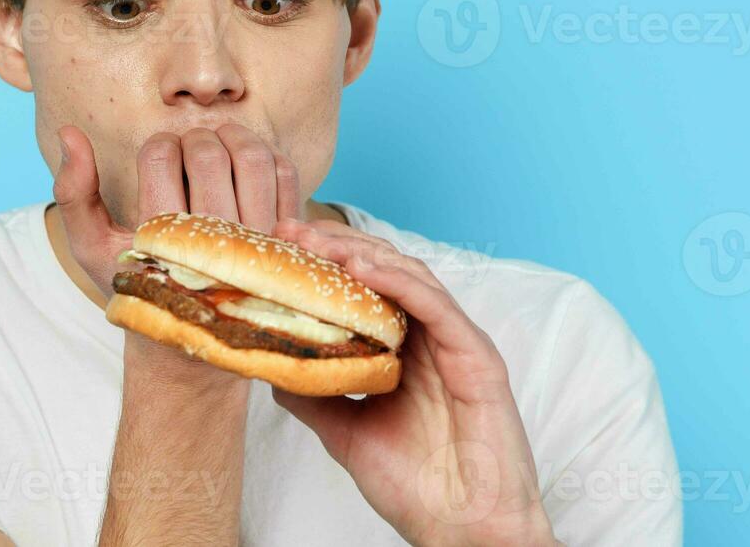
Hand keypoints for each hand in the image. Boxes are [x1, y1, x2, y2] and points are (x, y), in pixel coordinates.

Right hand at [49, 122, 299, 295]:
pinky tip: (247, 165)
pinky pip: (285, 177)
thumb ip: (74, 192)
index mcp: (162, 241)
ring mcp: (255, 243)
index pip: (161, 158)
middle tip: (188, 148)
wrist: (194, 344)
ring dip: (234, 137)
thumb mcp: (92, 248)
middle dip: (194, 138)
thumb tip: (69, 133)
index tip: (159, 156)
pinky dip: (268, 157)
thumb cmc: (140, 287)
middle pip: (208, 156)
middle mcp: (213, 243)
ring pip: (253, 160)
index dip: (158, 146)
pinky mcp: (287, 242)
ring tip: (218, 145)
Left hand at [268, 219, 558, 546]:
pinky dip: (401, 282)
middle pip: (386, 271)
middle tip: (292, 233)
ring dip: (366, 254)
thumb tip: (272, 366)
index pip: (366, 288)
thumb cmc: (417, 487)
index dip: (327, 261)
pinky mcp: (478, 357)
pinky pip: (438, 306)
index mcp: (406, 350)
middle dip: (338, 246)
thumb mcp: (346, 433)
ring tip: (322, 244)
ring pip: (412, 278)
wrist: (460, 530)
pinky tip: (367, 269)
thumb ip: (315, 396)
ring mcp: (456, 344)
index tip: (282, 246)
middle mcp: (431, 339)